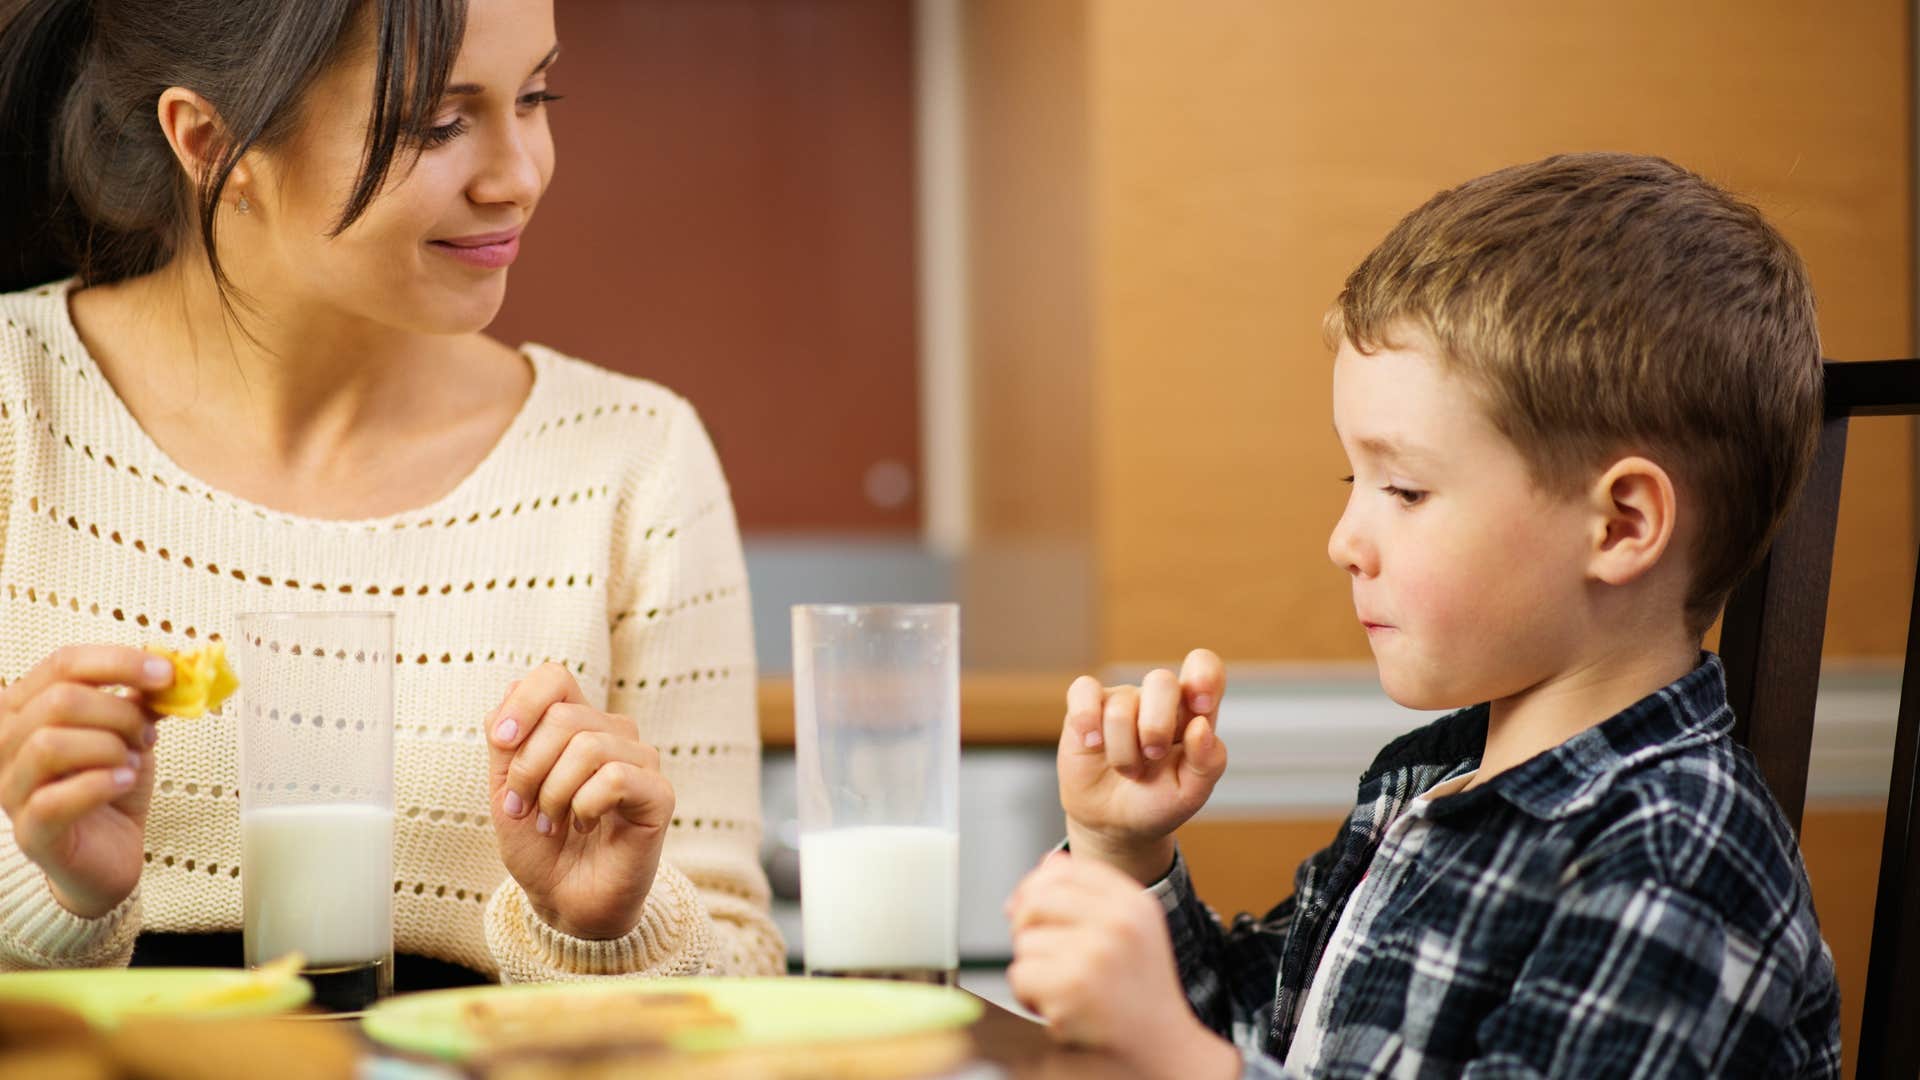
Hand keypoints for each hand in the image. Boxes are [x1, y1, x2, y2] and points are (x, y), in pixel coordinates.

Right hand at [0, 646, 170, 917]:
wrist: (111, 852)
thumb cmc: (112, 785)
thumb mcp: (130, 732)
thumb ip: (142, 699)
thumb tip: (171, 667)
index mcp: (25, 708)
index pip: (62, 663)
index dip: (119, 662)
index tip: (167, 674)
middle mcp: (4, 744)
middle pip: (59, 701)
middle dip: (119, 713)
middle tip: (146, 735)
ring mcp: (10, 789)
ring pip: (50, 745)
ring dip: (108, 749)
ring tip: (130, 763)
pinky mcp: (29, 832)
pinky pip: (53, 799)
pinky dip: (100, 784)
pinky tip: (123, 782)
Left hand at [487, 663, 673, 938]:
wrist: (564, 900)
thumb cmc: (540, 845)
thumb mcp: (504, 790)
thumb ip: (505, 742)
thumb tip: (511, 692)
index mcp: (578, 724)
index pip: (555, 677)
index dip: (523, 703)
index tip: (501, 742)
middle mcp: (614, 734)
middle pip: (563, 716)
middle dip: (529, 768)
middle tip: (525, 808)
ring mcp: (641, 762)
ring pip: (588, 746)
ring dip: (555, 793)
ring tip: (554, 823)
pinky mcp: (659, 795)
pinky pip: (613, 778)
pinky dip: (585, 806)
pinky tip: (586, 825)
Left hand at [1006, 851, 1239, 1079]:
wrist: (1164, 1050)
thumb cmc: (1141, 993)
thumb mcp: (1131, 930)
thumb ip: (1090, 894)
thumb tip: (1043, 866)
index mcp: (1133, 903)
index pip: (1063, 869)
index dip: (1036, 887)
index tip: (1035, 913)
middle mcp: (1118, 923)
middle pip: (1036, 901)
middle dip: (1027, 928)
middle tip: (1045, 956)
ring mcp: (1095, 955)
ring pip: (1025, 942)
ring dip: (1033, 969)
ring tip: (1065, 988)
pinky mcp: (1071, 989)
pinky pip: (1021, 976)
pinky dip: (1030, 997)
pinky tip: (1060, 1008)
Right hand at [1058, 649, 1227, 883]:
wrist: (1113, 824)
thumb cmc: (1157, 802)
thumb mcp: (1191, 793)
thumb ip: (1208, 761)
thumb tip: (1200, 726)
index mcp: (1192, 712)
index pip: (1205, 667)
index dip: (1204, 676)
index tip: (1200, 709)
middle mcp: (1158, 700)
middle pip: (1161, 680)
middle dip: (1156, 727)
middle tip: (1152, 757)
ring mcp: (1122, 700)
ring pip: (1121, 706)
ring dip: (1123, 751)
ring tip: (1127, 770)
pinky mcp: (1086, 706)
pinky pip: (1084, 691)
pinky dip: (1087, 720)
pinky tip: (1092, 744)